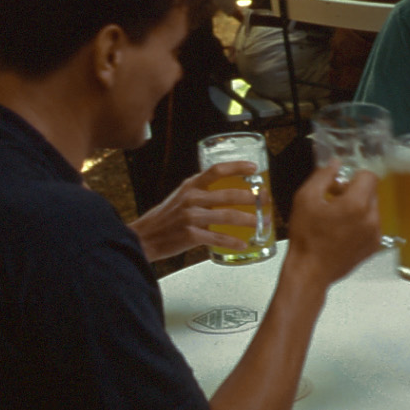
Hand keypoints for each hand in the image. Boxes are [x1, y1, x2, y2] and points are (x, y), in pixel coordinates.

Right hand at [128, 161, 263, 260]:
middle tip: (264, 200)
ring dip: (248, 220)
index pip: (216, 170)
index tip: (253, 167)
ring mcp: (191, 217)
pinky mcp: (190, 235)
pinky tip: (243, 243)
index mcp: (190, 186)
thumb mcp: (180, 196)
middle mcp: (191, 198)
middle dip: (251, 198)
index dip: (237, 166)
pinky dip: (233, 241)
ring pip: (227, 216)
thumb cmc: (164, 218)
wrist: (144, 237)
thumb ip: (200, 191)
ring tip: (261, 222)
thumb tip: (226, 190)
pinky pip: (218, 237)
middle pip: (228, 194)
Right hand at [284, 162, 379, 287]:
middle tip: (334, 200)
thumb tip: (336, 163)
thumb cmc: (306, 236)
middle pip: (371, 192)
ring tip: (336, 218)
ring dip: (358, 207)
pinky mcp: (373, 247)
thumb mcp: (305, 198)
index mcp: (357, 204)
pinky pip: (371, 225)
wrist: (309, 271)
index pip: (369, 176)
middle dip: (355, 191)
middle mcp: (372, 218)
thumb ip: (323, 175)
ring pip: (372, 208)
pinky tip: (341, 231)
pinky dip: (360, 223)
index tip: (340, 184)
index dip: (354, 176)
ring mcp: (375, 234)